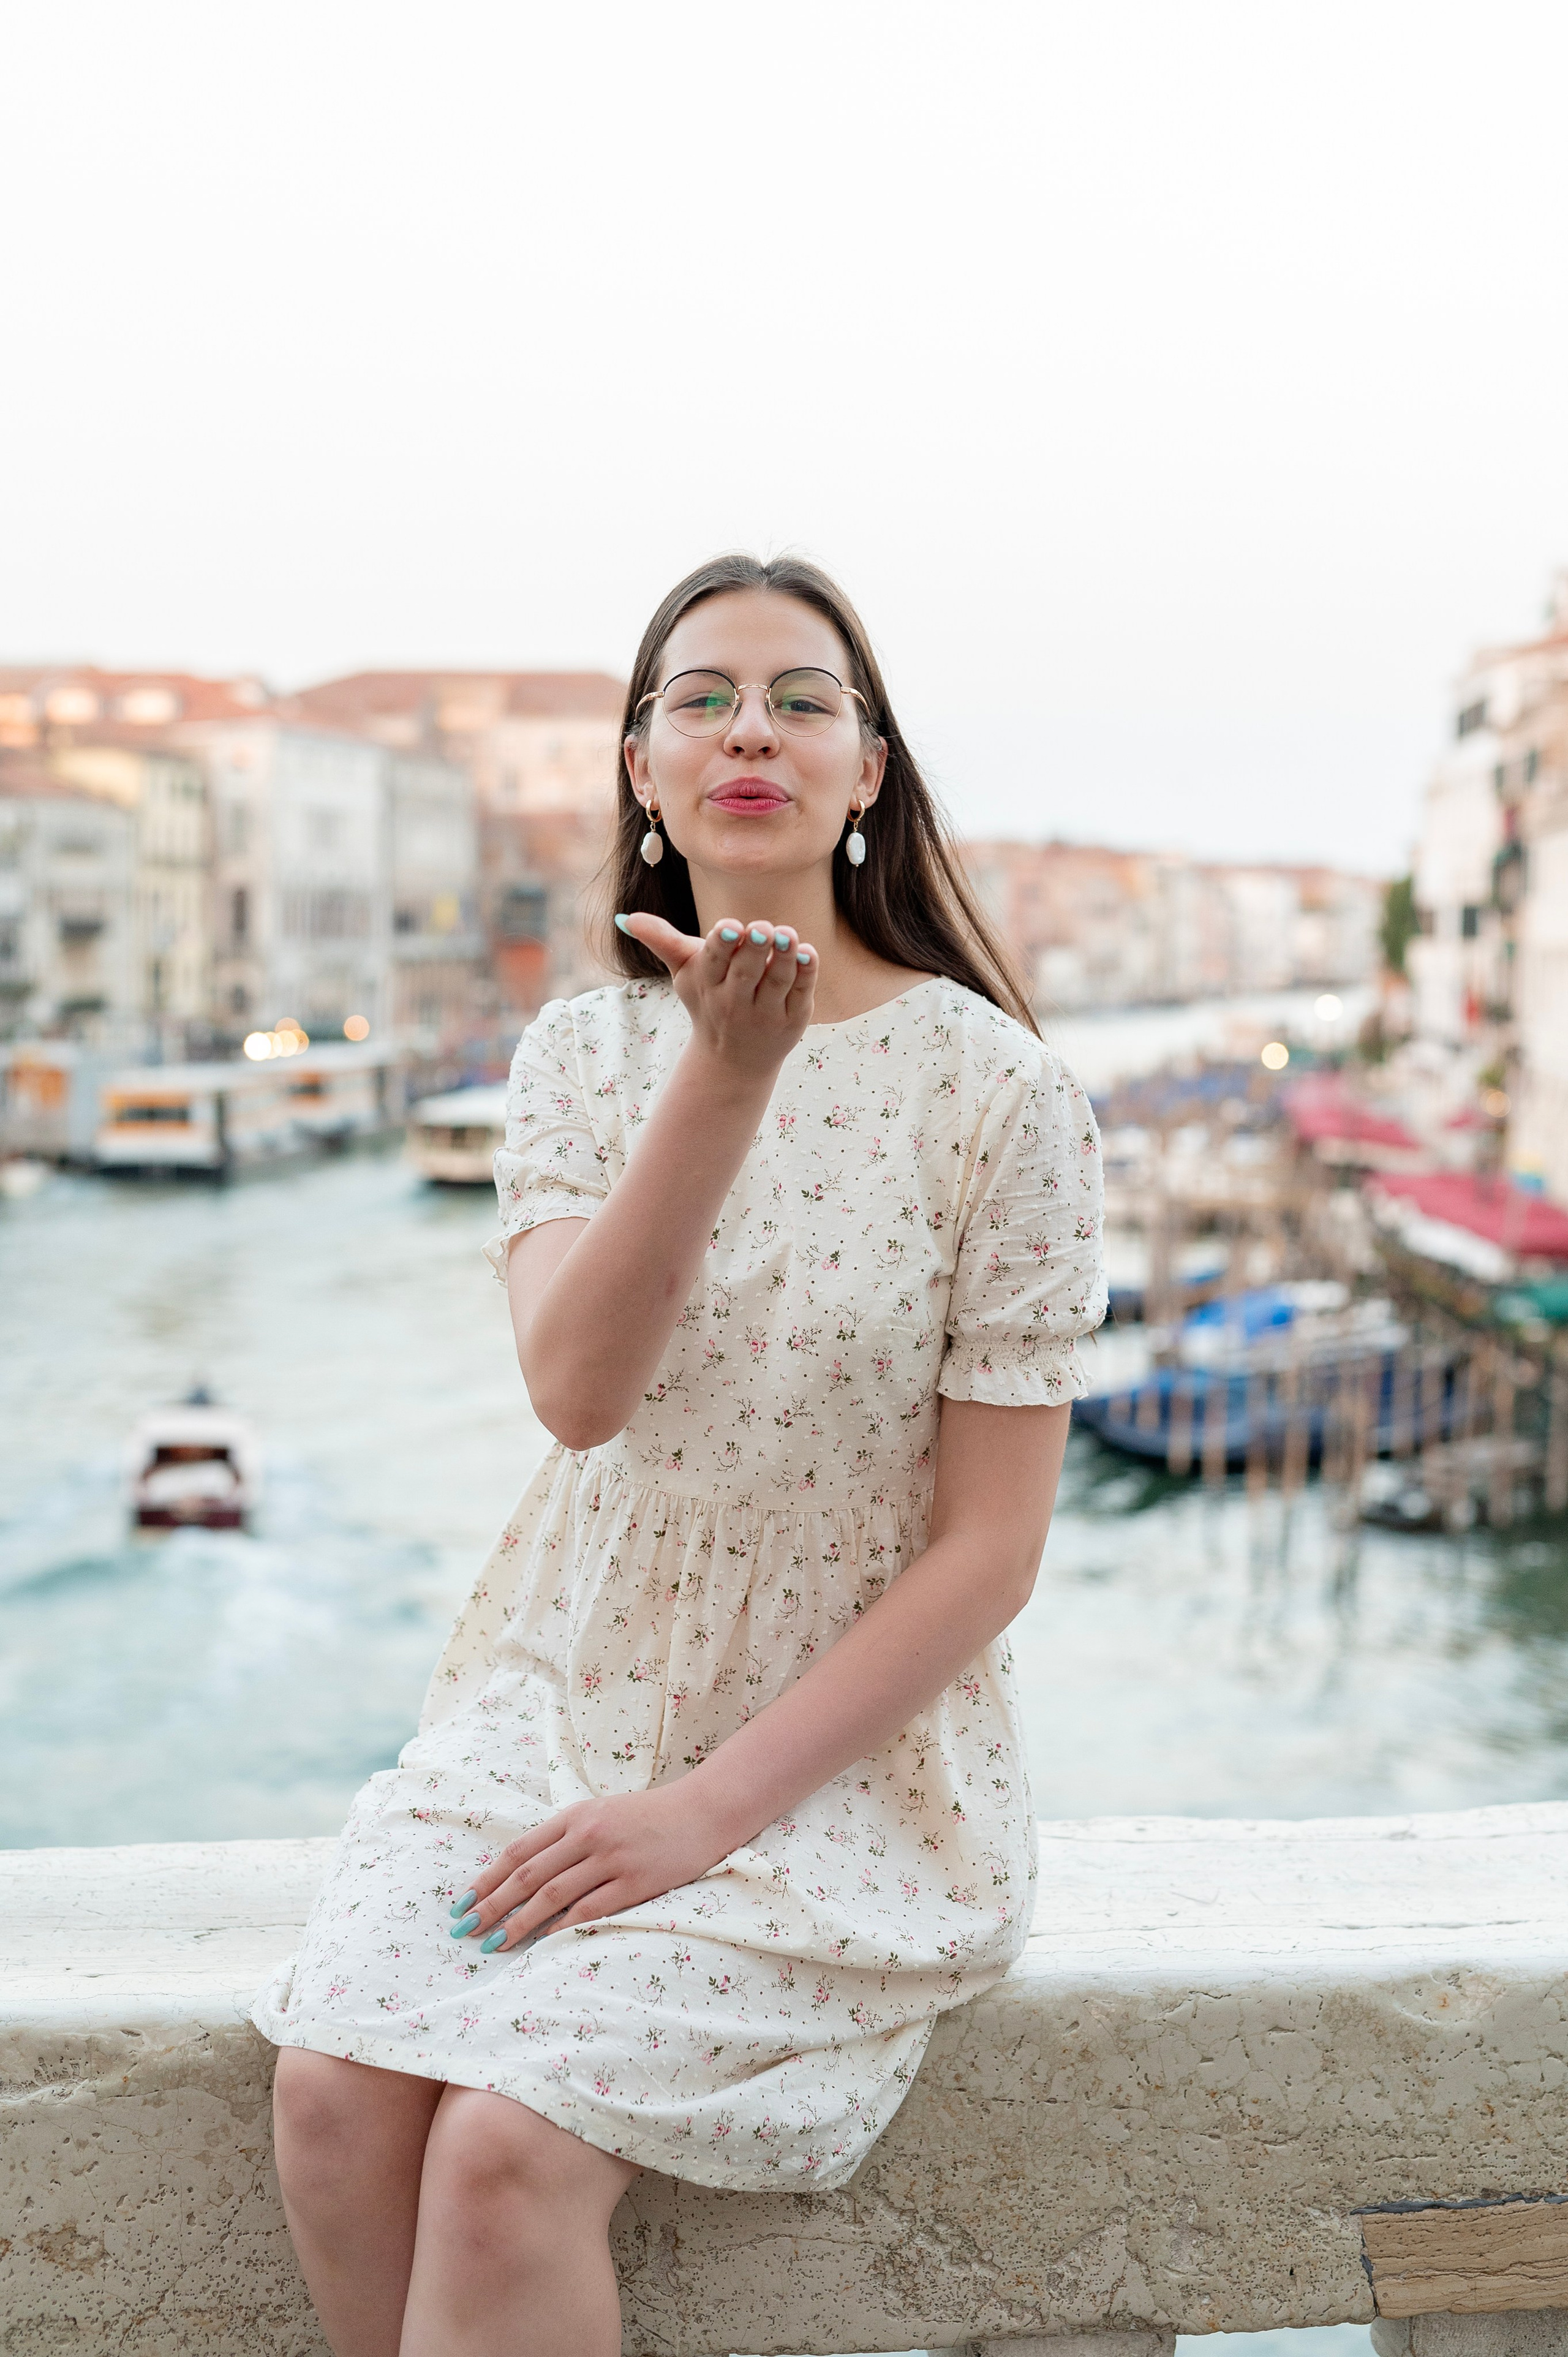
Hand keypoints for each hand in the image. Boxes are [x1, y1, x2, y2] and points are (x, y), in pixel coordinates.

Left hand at [453, 1783, 739, 1952]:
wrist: (702, 1812)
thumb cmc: (647, 1816)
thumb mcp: (600, 1814)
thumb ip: (565, 1838)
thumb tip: (521, 1874)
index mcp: (575, 1815)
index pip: (519, 1850)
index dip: (487, 1879)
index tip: (461, 1903)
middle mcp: (588, 1834)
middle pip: (528, 1874)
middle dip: (491, 1904)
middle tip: (464, 1930)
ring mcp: (612, 1858)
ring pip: (553, 1895)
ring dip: (519, 1922)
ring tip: (495, 1943)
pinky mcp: (635, 1882)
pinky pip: (590, 1909)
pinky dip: (562, 1927)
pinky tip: (542, 1942)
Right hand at [617, 912, 816, 1082]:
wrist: (732, 1060)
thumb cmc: (708, 1000)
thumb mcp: (684, 972)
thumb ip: (662, 941)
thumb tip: (626, 917)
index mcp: (708, 984)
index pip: (714, 961)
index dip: (722, 944)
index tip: (729, 927)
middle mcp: (734, 1001)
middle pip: (745, 972)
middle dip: (754, 949)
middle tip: (763, 927)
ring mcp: (765, 1013)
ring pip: (776, 981)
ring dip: (784, 957)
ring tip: (788, 935)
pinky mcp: (793, 1019)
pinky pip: (800, 993)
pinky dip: (805, 974)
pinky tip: (808, 953)